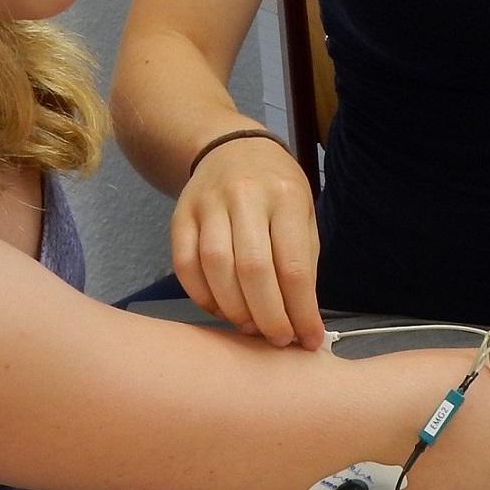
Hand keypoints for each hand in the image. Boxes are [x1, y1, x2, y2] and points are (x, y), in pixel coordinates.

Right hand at [171, 135, 323, 348]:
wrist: (231, 149)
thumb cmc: (276, 190)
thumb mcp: (304, 214)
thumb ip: (303, 261)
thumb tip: (303, 319)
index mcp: (286, 197)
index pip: (293, 265)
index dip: (301, 310)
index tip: (308, 339)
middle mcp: (245, 197)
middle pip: (253, 269)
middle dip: (268, 315)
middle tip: (278, 340)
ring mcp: (208, 205)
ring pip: (216, 267)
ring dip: (234, 309)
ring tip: (251, 327)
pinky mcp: (180, 216)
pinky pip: (185, 264)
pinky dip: (201, 295)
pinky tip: (220, 309)